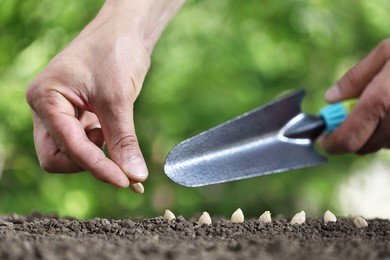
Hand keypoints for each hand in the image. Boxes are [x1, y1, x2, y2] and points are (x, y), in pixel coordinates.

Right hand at [26, 0, 183, 187]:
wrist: (124, 32)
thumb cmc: (114, 53)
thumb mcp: (118, 99)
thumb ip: (124, 140)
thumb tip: (135, 175)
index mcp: (46, 99)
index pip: (68, 148)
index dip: (98, 167)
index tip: (126, 181)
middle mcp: (47, 109)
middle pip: (57, 158)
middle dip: (88, 164)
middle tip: (118, 159)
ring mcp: (62, 114)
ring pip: (70, 154)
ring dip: (96, 156)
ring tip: (117, 137)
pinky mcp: (78, 116)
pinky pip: (84, 143)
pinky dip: (102, 149)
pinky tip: (118, 140)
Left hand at [321, 39, 389, 154]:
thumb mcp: (388, 53)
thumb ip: (355, 78)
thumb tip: (330, 98)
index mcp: (383, 101)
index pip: (348, 137)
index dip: (332, 142)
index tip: (325, 139)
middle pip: (363, 147)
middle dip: (351, 137)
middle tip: (349, 120)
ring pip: (383, 146)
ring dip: (374, 134)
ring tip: (384, 108)